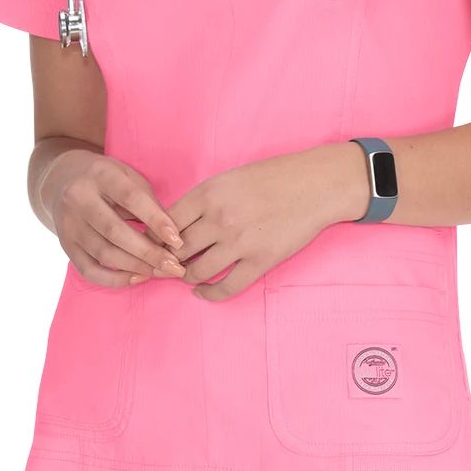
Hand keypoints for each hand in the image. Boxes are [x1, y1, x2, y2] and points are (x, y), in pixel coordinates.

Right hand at [44, 150, 187, 287]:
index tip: (177, 239)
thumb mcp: (127, 175)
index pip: (130, 198)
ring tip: (161, 273)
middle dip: (148, 252)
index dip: (155, 220)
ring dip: (136, 267)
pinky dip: (114, 279)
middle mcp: (79, 199)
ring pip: (103, 253)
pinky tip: (137, 277)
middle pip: (115, 231)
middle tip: (174, 266)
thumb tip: (171, 233)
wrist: (60, 180)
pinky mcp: (66, 245)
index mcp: (100, 175)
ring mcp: (69, 224)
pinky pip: (88, 270)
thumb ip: (147, 199)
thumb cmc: (106, 179)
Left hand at [143, 151, 340, 301]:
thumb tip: (175, 224)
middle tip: (167, 265)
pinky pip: (226, 287)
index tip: (154, 245)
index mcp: (208, 193)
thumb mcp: (229, 178)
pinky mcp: (260, 261)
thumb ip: (203, 200)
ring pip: (197, 271)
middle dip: (168, 260)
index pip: (166, 223)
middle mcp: (219, 219)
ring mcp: (239, 243)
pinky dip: (209, 294)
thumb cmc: (273, 177)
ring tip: (186, 276)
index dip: (156, 238)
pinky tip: (204, 292)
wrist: (315, 185)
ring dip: (187, 277)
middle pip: (177, 250)